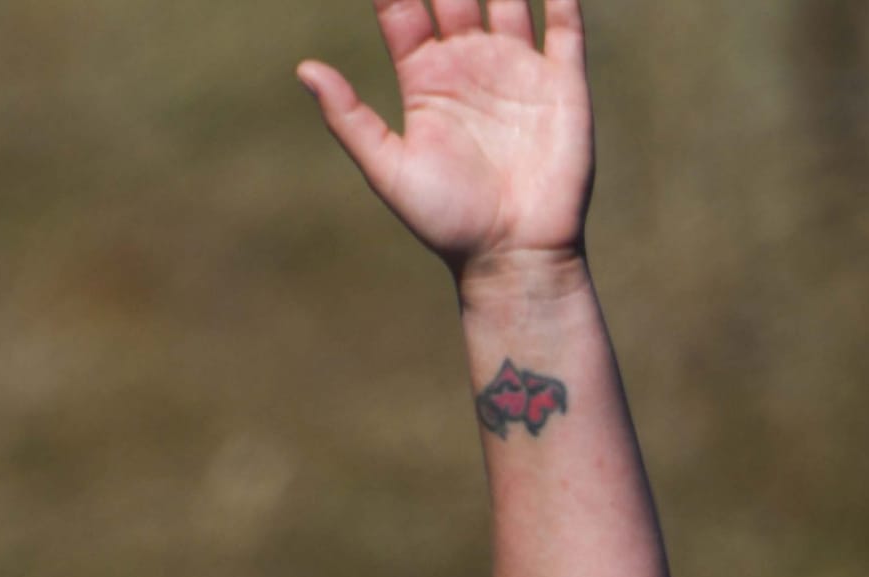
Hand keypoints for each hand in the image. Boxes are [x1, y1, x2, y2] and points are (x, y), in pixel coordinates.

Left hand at [301, 2, 593, 279]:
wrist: (513, 258)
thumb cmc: (448, 223)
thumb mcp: (389, 170)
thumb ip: (350, 118)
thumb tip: (304, 68)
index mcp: (427, 78)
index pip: (403, 4)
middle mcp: (471, 62)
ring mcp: (518, 68)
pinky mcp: (561, 83)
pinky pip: (564, 20)